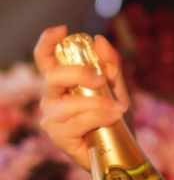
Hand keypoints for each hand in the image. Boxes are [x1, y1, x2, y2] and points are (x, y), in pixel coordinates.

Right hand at [34, 25, 131, 170]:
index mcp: (62, 82)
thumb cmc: (114, 117)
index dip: (48, 41)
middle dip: (79, 73)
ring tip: (117, 109)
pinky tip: (111, 118)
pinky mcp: (58, 135)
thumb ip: (110, 65)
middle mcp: (51, 97)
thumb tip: (99, 40)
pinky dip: (98, 118)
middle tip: (100, 79)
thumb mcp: (117, 87)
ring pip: (70, 103)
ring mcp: (51, 117)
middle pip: (54, 75)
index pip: (45, 58)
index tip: (63, 30)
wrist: (121, 149)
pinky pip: (78, 121)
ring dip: (97, 103)